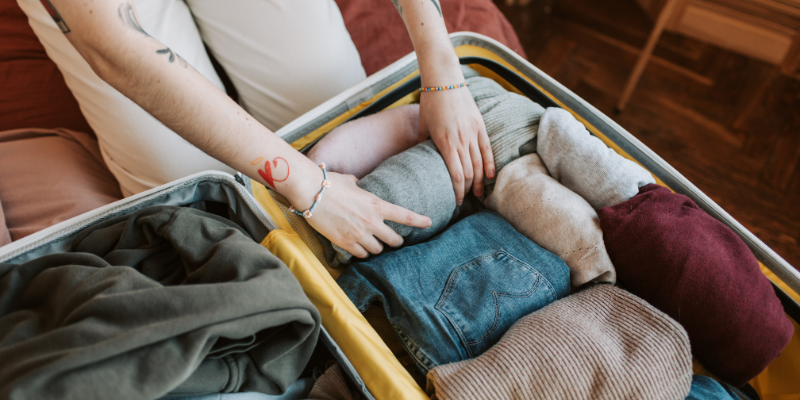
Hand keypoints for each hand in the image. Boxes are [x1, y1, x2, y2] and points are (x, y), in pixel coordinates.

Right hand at [305, 172, 431, 257]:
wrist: (311, 192)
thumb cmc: (330, 183)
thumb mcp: (352, 182)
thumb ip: (361, 187)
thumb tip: (359, 185)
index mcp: (376, 204)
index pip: (405, 216)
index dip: (419, 220)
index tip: (429, 222)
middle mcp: (371, 221)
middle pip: (394, 240)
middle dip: (396, 241)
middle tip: (394, 241)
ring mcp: (359, 234)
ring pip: (378, 250)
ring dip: (377, 248)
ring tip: (372, 243)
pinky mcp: (345, 242)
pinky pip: (361, 254)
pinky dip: (362, 252)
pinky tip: (359, 248)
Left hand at [419, 75, 494, 203]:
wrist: (444, 80)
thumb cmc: (429, 102)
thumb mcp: (422, 125)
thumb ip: (423, 144)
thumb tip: (420, 160)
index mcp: (444, 143)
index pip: (456, 175)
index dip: (457, 191)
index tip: (455, 201)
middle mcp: (460, 140)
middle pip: (469, 173)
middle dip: (468, 190)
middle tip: (465, 199)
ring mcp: (472, 133)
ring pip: (480, 164)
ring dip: (480, 181)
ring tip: (479, 193)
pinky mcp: (480, 125)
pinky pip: (487, 149)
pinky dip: (490, 164)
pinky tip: (490, 176)